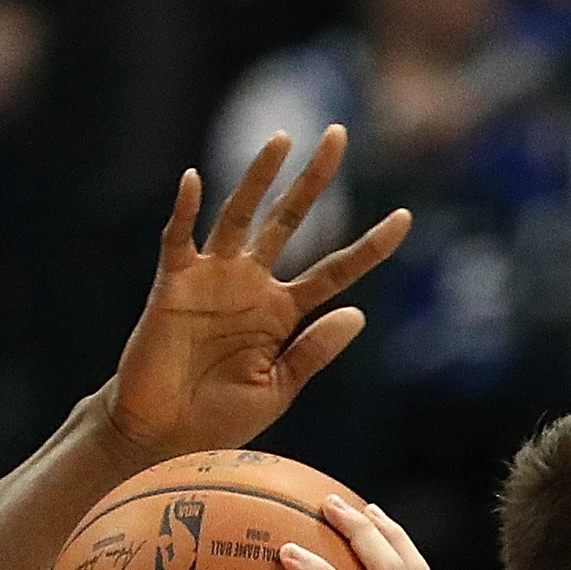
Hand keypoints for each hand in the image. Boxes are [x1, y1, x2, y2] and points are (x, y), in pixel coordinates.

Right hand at [105, 129, 411, 463]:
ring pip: (240, 215)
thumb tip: (359, 313)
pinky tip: (194, 180)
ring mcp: (213, 278)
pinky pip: (179, 238)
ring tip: (282, 139)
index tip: (405, 218)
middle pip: (289, 220)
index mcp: (284, 311)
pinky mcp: (174, 283)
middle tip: (338, 134)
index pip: (334, 270)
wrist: (165, 435)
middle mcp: (252, 284)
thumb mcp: (280, 388)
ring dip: (258, 177)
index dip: (369, 246)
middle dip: (314, 179)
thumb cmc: (221, 418)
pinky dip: (184, 210)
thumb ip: (315, 351)